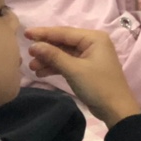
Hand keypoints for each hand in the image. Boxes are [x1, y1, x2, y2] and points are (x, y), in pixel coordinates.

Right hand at [24, 26, 140, 126]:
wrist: (115, 109)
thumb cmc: (97, 85)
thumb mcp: (74, 70)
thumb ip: (54, 56)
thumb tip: (34, 46)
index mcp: (94, 38)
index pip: (64, 32)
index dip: (44, 33)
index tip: (25, 34)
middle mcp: (92, 43)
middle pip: (63, 42)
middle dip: (45, 49)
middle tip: (28, 54)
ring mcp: (90, 56)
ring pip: (64, 54)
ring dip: (48, 60)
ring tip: (32, 67)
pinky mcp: (86, 68)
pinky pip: (68, 63)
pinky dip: (56, 67)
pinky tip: (41, 73)